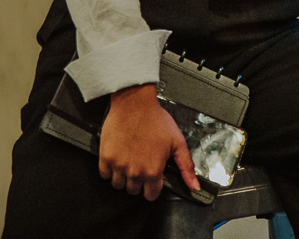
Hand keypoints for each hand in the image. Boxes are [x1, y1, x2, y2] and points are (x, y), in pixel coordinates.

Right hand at [99, 84, 199, 200]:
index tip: (152, 177)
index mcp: (153, 171)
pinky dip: (110, 169)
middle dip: (138, 180)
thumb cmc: (156, 119)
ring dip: (123, 176)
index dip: (153, 187)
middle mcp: (135, 172)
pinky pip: (105, 175)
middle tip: (140, 163)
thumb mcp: (178, 142)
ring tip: (129, 160)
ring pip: (118, 185)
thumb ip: (186, 167)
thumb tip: (194, 186)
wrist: (135, 103)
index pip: (151, 195)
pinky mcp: (106, 158)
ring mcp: (118, 166)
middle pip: (134, 191)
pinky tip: (118, 157)